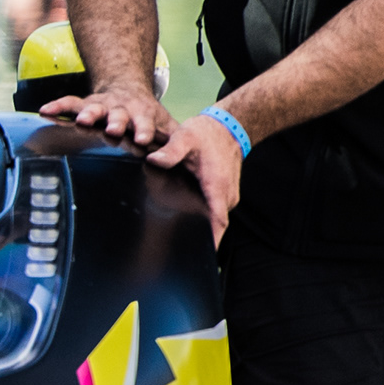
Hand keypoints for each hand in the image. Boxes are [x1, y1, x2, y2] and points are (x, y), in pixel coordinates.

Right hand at [41, 75, 173, 150]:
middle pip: (119, 116)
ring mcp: (102, 107)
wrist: (128, 88)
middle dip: (116, 122)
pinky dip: (57, 107)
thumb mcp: (166, 127)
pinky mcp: (85, 104)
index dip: (144, 131)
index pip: (145, 124)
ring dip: (88, 115)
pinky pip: (70, 103)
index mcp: (142, 116)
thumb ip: (174, 144)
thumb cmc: (146, 116)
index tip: (144, 140)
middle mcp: (121, 110)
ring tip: (82, 120)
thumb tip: (186, 165)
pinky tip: (44, 111)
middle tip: (114, 129)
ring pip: (94, 109)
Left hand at [148, 108, 244, 242]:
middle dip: (198, 239)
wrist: (229, 128)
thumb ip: (171, 150)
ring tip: (178, 242)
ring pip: (215, 221)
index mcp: (217, 186)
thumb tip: (154, 160)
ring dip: (200, 230)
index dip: (211, 240)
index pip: (217, 220)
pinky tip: (186, 223)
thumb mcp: (186, 137)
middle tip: (176, 254)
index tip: (202, 256)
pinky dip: (203, 220)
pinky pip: (215, 214)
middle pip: (215, 226)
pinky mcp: (225, 197)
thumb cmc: (207, 134)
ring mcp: (228, 198)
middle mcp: (226, 196)